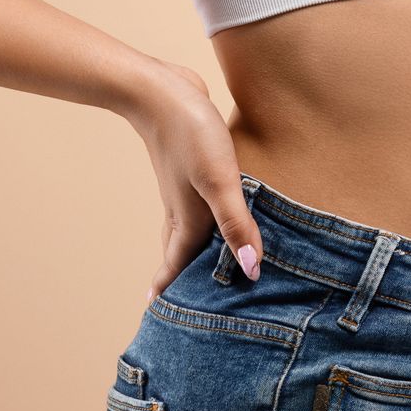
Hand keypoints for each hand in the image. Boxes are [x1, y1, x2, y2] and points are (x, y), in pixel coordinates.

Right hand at [121, 61, 264, 301]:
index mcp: (188, 221)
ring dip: (190, 251)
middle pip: (180, 254)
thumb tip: (252, 268)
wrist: (159, 89)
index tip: (163, 321)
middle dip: (181, 280)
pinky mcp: (190, 168)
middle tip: (183, 306)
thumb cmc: (190, 134)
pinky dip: (202, 222)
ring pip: (185, 230)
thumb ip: (235, 224)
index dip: (174, 294)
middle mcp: (182, 210)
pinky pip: (196, 206)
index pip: (178, 268)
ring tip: (195, 268)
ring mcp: (183, 189)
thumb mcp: (219, 181)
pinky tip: (212, 215)